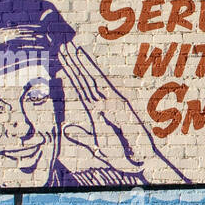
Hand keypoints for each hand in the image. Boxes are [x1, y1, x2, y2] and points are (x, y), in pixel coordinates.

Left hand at [58, 43, 188, 184]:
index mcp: (99, 111)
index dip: (72, 74)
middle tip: (62, 44)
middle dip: (73, 62)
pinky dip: (91, 71)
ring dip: (79, 63)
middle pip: (85, 79)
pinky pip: (101, 85)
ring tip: (68, 47)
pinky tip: (84, 59)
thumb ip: (82, 137)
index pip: (82, 89)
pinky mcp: (118, 104)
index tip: (63, 60)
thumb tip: (65, 129)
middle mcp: (105, 103)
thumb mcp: (97, 147)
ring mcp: (112, 102)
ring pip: (91, 79)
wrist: (142, 161)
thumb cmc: (124, 156)